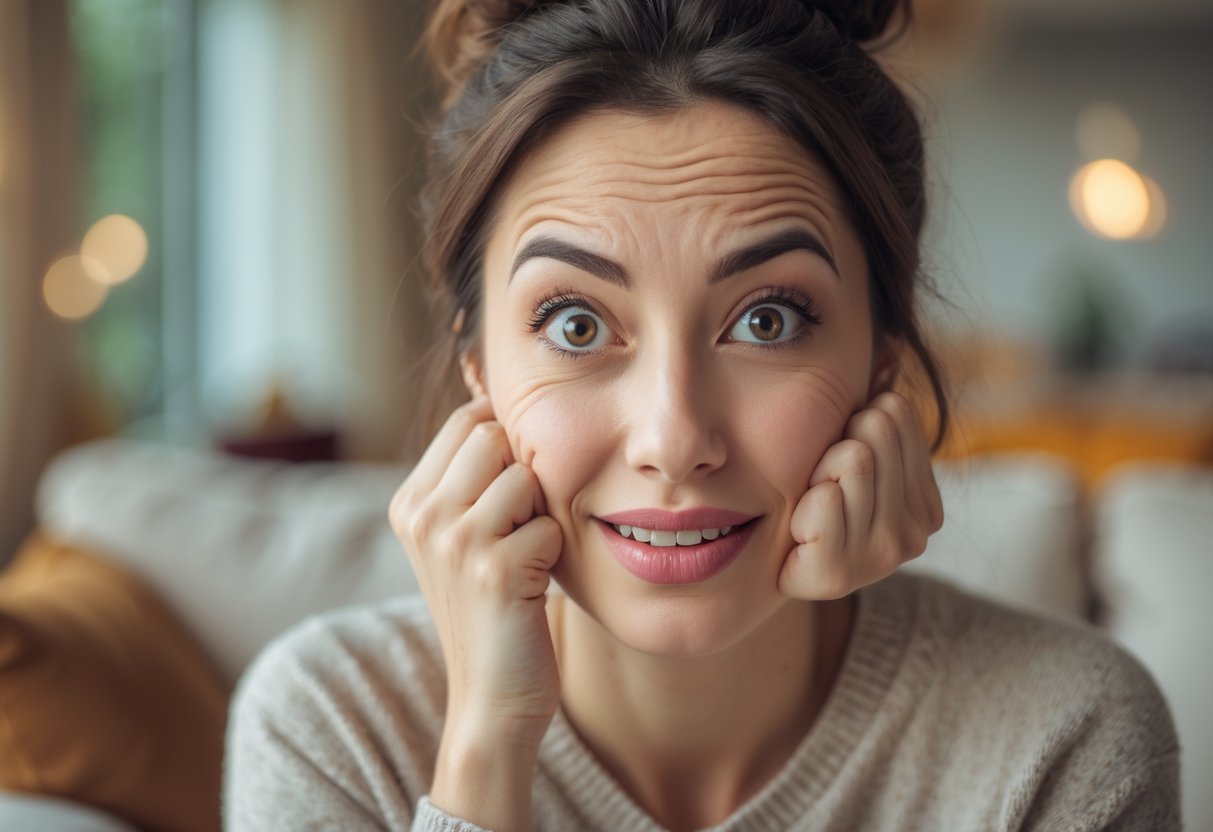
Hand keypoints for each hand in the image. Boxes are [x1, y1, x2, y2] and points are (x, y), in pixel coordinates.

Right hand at [389, 397, 562, 745]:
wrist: (492, 697)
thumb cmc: (492, 609)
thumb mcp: (462, 537)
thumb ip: (471, 478)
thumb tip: (501, 401)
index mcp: (409, 503)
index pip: (468, 420)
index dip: (507, 442)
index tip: (514, 489)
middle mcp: (422, 516)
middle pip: (495, 436)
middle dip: (522, 475)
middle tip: (518, 529)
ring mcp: (454, 542)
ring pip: (526, 477)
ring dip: (540, 517)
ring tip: (523, 559)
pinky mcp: (493, 570)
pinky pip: (550, 526)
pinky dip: (554, 554)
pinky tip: (532, 587)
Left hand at [778, 391, 943, 599]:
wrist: (774, 567)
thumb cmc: (812, 500)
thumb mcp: (853, 451)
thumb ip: (876, 412)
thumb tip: (890, 352)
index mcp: (926, 502)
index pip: (896, 411)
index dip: (855, 423)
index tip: (842, 462)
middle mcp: (915, 532)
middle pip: (875, 430)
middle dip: (836, 446)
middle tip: (822, 484)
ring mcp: (882, 555)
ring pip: (850, 461)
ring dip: (816, 475)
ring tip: (811, 505)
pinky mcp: (840, 574)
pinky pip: (821, 503)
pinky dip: (801, 508)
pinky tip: (799, 532)